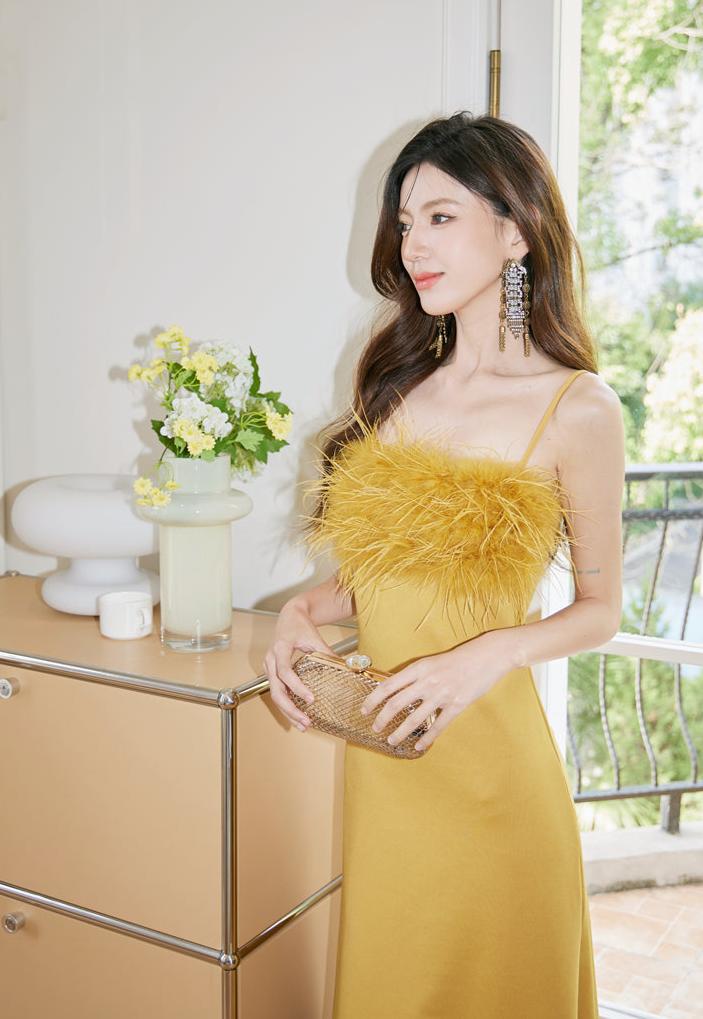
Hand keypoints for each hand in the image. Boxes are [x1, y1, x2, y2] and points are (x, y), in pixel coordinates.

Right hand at [263, 600, 333, 732]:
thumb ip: (326, 652)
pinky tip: (296, 716)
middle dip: (290, 708)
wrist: (289, 616)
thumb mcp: (314, 637)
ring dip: (287, 711)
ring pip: (275, 694)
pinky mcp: (271, 672)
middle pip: (276, 689)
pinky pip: (277, 692)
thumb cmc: (300, 625)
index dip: (297, 687)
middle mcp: (270, 659)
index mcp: (280, 649)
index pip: (285, 672)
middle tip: (306, 721)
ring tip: (303, 725)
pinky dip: (286, 705)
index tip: (311, 699)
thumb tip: (344, 667)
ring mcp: (269, 667)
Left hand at [359, 632, 509, 750]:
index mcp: (419, 668)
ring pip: (414, 719)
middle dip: (382, 719)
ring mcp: (442, 694)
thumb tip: (396, 689)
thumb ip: (415, 675)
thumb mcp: (432, 661)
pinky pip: (438, 726)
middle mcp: (427, 681)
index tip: (364, 710)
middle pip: (396, 704)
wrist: (487, 655)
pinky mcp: (456, 705)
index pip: (388, 685)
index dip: (373, 699)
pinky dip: (426, 738)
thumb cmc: (458, 658)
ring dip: (400, 732)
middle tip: (375, 728)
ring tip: (391, 741)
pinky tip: (419, 746)